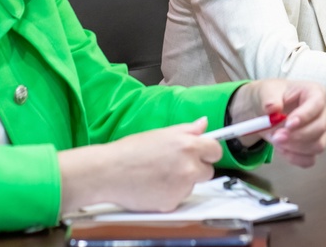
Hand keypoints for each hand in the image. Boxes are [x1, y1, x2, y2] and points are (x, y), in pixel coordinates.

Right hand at [57, 118, 220, 213]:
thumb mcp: (161, 133)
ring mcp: (181, 187)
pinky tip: (154, 186)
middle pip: (208, 171)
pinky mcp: (172, 203)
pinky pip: (179, 198)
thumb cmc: (131, 151)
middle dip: (196, 168)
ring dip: (183, 182)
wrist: (109, 172)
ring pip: (193, 185)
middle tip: (176, 165)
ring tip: (159, 174)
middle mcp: (188, 167)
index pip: (215, 150)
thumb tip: (203, 123)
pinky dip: (170, 194)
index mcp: (187, 145)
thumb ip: (186, 130)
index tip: (203, 153)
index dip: (208, 152)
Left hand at [228, 79, 325, 167]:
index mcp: (314, 92)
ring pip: (317, 145)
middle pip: (320, 128)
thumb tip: (273, 107)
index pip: (317, 103)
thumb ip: (269, 98)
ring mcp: (319, 131)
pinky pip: (309, 159)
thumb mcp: (265, 91)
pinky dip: (294, 157)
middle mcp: (321, 112)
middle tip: (276, 136)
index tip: (288, 124)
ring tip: (276, 141)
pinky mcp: (311, 147)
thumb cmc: (270, 96)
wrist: (263, 110)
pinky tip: (281, 149)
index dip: (305, 115)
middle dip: (297, 135)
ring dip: (295, 147)